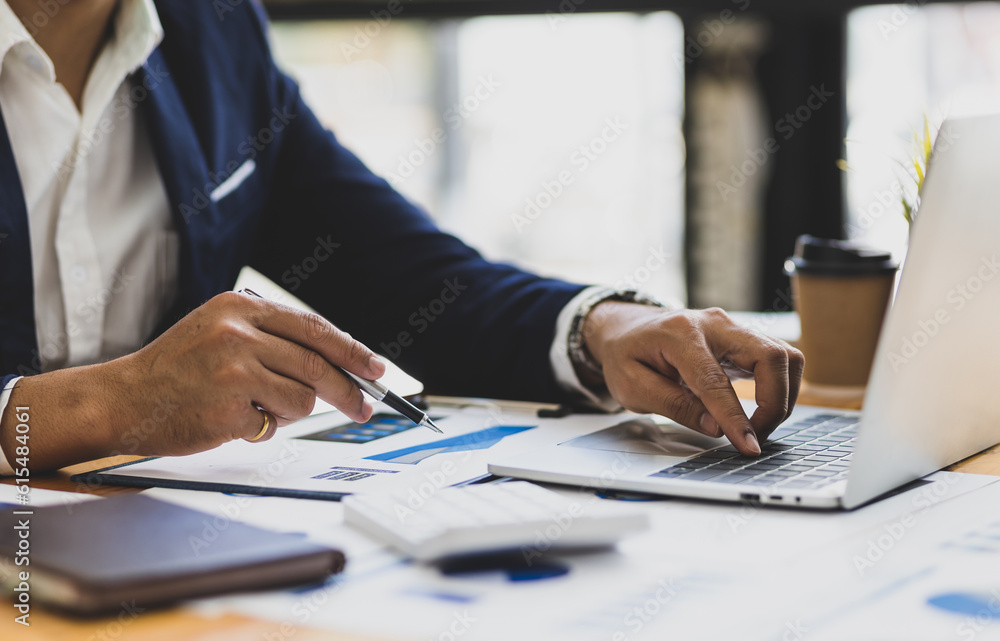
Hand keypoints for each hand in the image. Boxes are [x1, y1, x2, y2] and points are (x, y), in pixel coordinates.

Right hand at [1, 292, 385, 469]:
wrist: (122, 398)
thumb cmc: (176, 369)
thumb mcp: (220, 330)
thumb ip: (272, 338)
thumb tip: (336, 361)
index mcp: (241, 308)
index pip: (314, 328)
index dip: (353, 350)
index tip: (377, 368)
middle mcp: (239, 334)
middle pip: (318, 364)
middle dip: (348, 391)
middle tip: (364, 407)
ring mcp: (233, 371)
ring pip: (301, 399)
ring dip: (290, 412)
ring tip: (258, 407)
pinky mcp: (227, 409)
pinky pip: (271, 425)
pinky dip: (260, 428)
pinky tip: (230, 418)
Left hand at [582, 303, 803, 455]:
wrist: (628, 329)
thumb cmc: (627, 356)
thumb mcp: (632, 386)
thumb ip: (673, 405)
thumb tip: (716, 428)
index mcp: (680, 334)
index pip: (716, 380)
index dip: (736, 418)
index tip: (749, 447)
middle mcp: (715, 324)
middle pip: (770, 356)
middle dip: (775, 403)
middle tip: (756, 437)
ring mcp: (734, 327)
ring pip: (784, 355)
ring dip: (783, 396)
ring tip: (759, 426)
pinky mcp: (744, 337)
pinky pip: (779, 358)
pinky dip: (780, 386)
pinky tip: (762, 409)